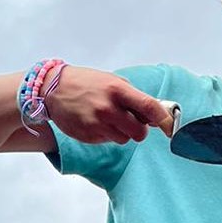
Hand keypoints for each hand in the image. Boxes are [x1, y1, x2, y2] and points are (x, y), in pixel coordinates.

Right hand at [46, 66, 173, 143]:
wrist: (53, 89)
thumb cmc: (86, 82)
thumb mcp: (113, 81)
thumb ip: (134, 97)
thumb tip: (156, 113)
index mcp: (117, 90)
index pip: (149, 107)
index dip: (164, 119)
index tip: (169, 125)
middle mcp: (108, 108)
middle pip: (140, 132)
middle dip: (140, 129)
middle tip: (132, 121)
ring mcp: (97, 124)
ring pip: (125, 139)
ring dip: (122, 132)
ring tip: (108, 118)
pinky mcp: (88, 136)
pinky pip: (109, 141)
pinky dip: (107, 134)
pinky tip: (96, 122)